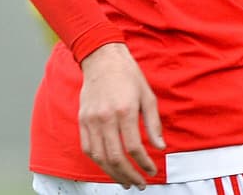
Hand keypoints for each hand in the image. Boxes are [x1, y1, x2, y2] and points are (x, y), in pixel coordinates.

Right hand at [78, 43, 164, 188]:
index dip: (143, 164)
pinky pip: (88, 148)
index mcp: (125, 111)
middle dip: (128, 175)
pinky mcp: (82, 121)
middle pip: (115, 157)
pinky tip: (109, 167)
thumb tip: (161, 146)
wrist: (103, 60)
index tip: (152, 171)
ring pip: (99, 157)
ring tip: (125, 181)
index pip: (134, 148)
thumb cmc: (129, 76)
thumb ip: (153, 124)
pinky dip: (98, 161)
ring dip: (112, 174)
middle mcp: (106, 118)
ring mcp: (91, 121)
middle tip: (139, 184)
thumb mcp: (148, 96)